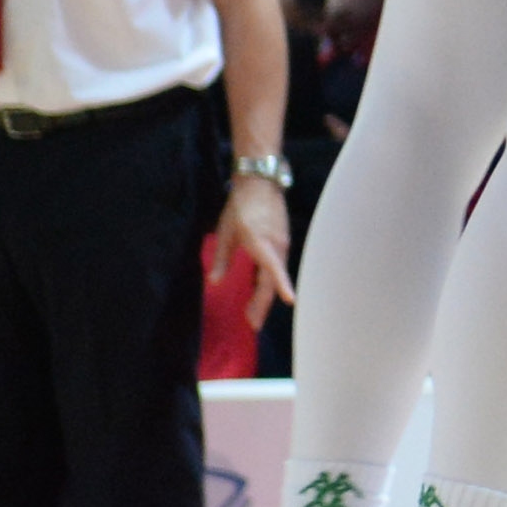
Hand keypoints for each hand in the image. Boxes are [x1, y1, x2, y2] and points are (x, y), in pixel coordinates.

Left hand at [214, 173, 294, 327]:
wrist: (261, 182)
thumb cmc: (240, 205)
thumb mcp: (225, 232)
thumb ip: (221, 258)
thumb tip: (214, 282)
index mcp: (260, 242)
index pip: (274, 268)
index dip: (283, 285)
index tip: (292, 301)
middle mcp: (277, 245)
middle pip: (272, 280)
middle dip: (262, 304)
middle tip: (252, 324)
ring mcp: (282, 243)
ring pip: (275, 274)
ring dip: (265, 294)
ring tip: (253, 312)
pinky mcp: (283, 240)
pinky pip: (276, 265)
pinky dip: (268, 280)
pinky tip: (256, 288)